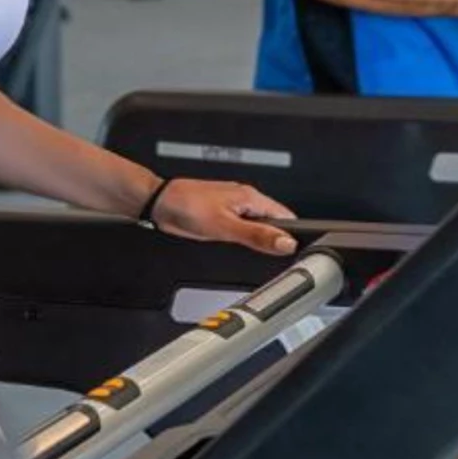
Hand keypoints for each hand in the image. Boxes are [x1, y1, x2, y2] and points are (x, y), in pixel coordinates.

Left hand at [150, 179, 298, 256]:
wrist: (159, 204)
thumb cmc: (186, 205)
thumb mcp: (225, 225)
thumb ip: (256, 235)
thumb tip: (285, 242)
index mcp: (250, 198)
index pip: (284, 217)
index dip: (293, 235)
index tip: (299, 252)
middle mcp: (244, 202)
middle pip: (273, 223)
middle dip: (278, 240)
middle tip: (284, 260)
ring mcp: (232, 210)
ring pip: (258, 227)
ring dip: (262, 241)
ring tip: (267, 257)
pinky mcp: (221, 218)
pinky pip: (243, 230)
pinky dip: (248, 241)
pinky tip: (245, 249)